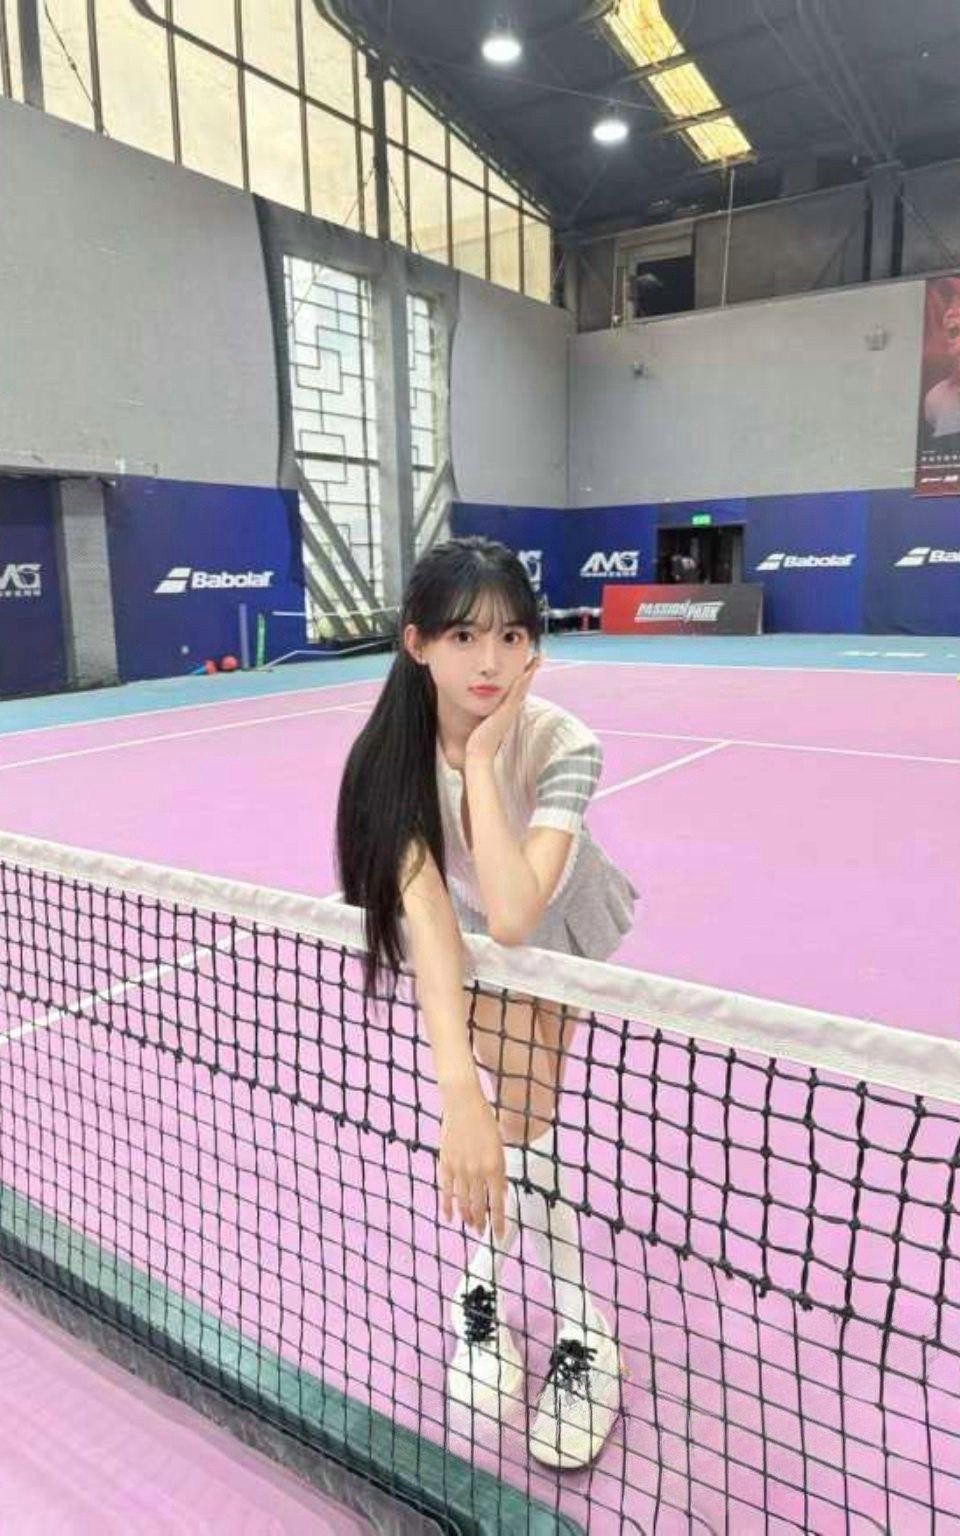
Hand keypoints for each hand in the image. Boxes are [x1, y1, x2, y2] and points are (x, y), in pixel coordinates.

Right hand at [438, 1086, 507, 1239]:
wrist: (463, 1102)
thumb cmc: (485, 1120)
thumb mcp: (499, 1145)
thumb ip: (500, 1171)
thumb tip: (500, 1192)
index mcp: (494, 1166)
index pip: (497, 1203)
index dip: (498, 1222)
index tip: (500, 1235)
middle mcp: (477, 1170)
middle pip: (479, 1205)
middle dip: (481, 1222)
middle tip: (482, 1231)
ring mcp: (459, 1168)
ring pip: (462, 1201)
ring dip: (466, 1216)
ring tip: (469, 1225)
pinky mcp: (445, 1162)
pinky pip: (445, 1189)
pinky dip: (446, 1204)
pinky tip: (449, 1215)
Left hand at [464, 655, 541, 764]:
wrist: (479, 753)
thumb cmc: (479, 742)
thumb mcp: (484, 724)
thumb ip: (484, 718)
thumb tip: (479, 716)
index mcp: (506, 711)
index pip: (517, 691)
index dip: (524, 678)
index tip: (528, 666)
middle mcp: (511, 710)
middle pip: (524, 686)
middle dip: (531, 671)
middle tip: (540, 657)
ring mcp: (509, 711)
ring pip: (522, 688)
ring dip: (530, 672)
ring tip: (537, 658)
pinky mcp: (505, 712)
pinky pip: (515, 694)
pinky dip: (521, 683)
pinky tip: (525, 672)